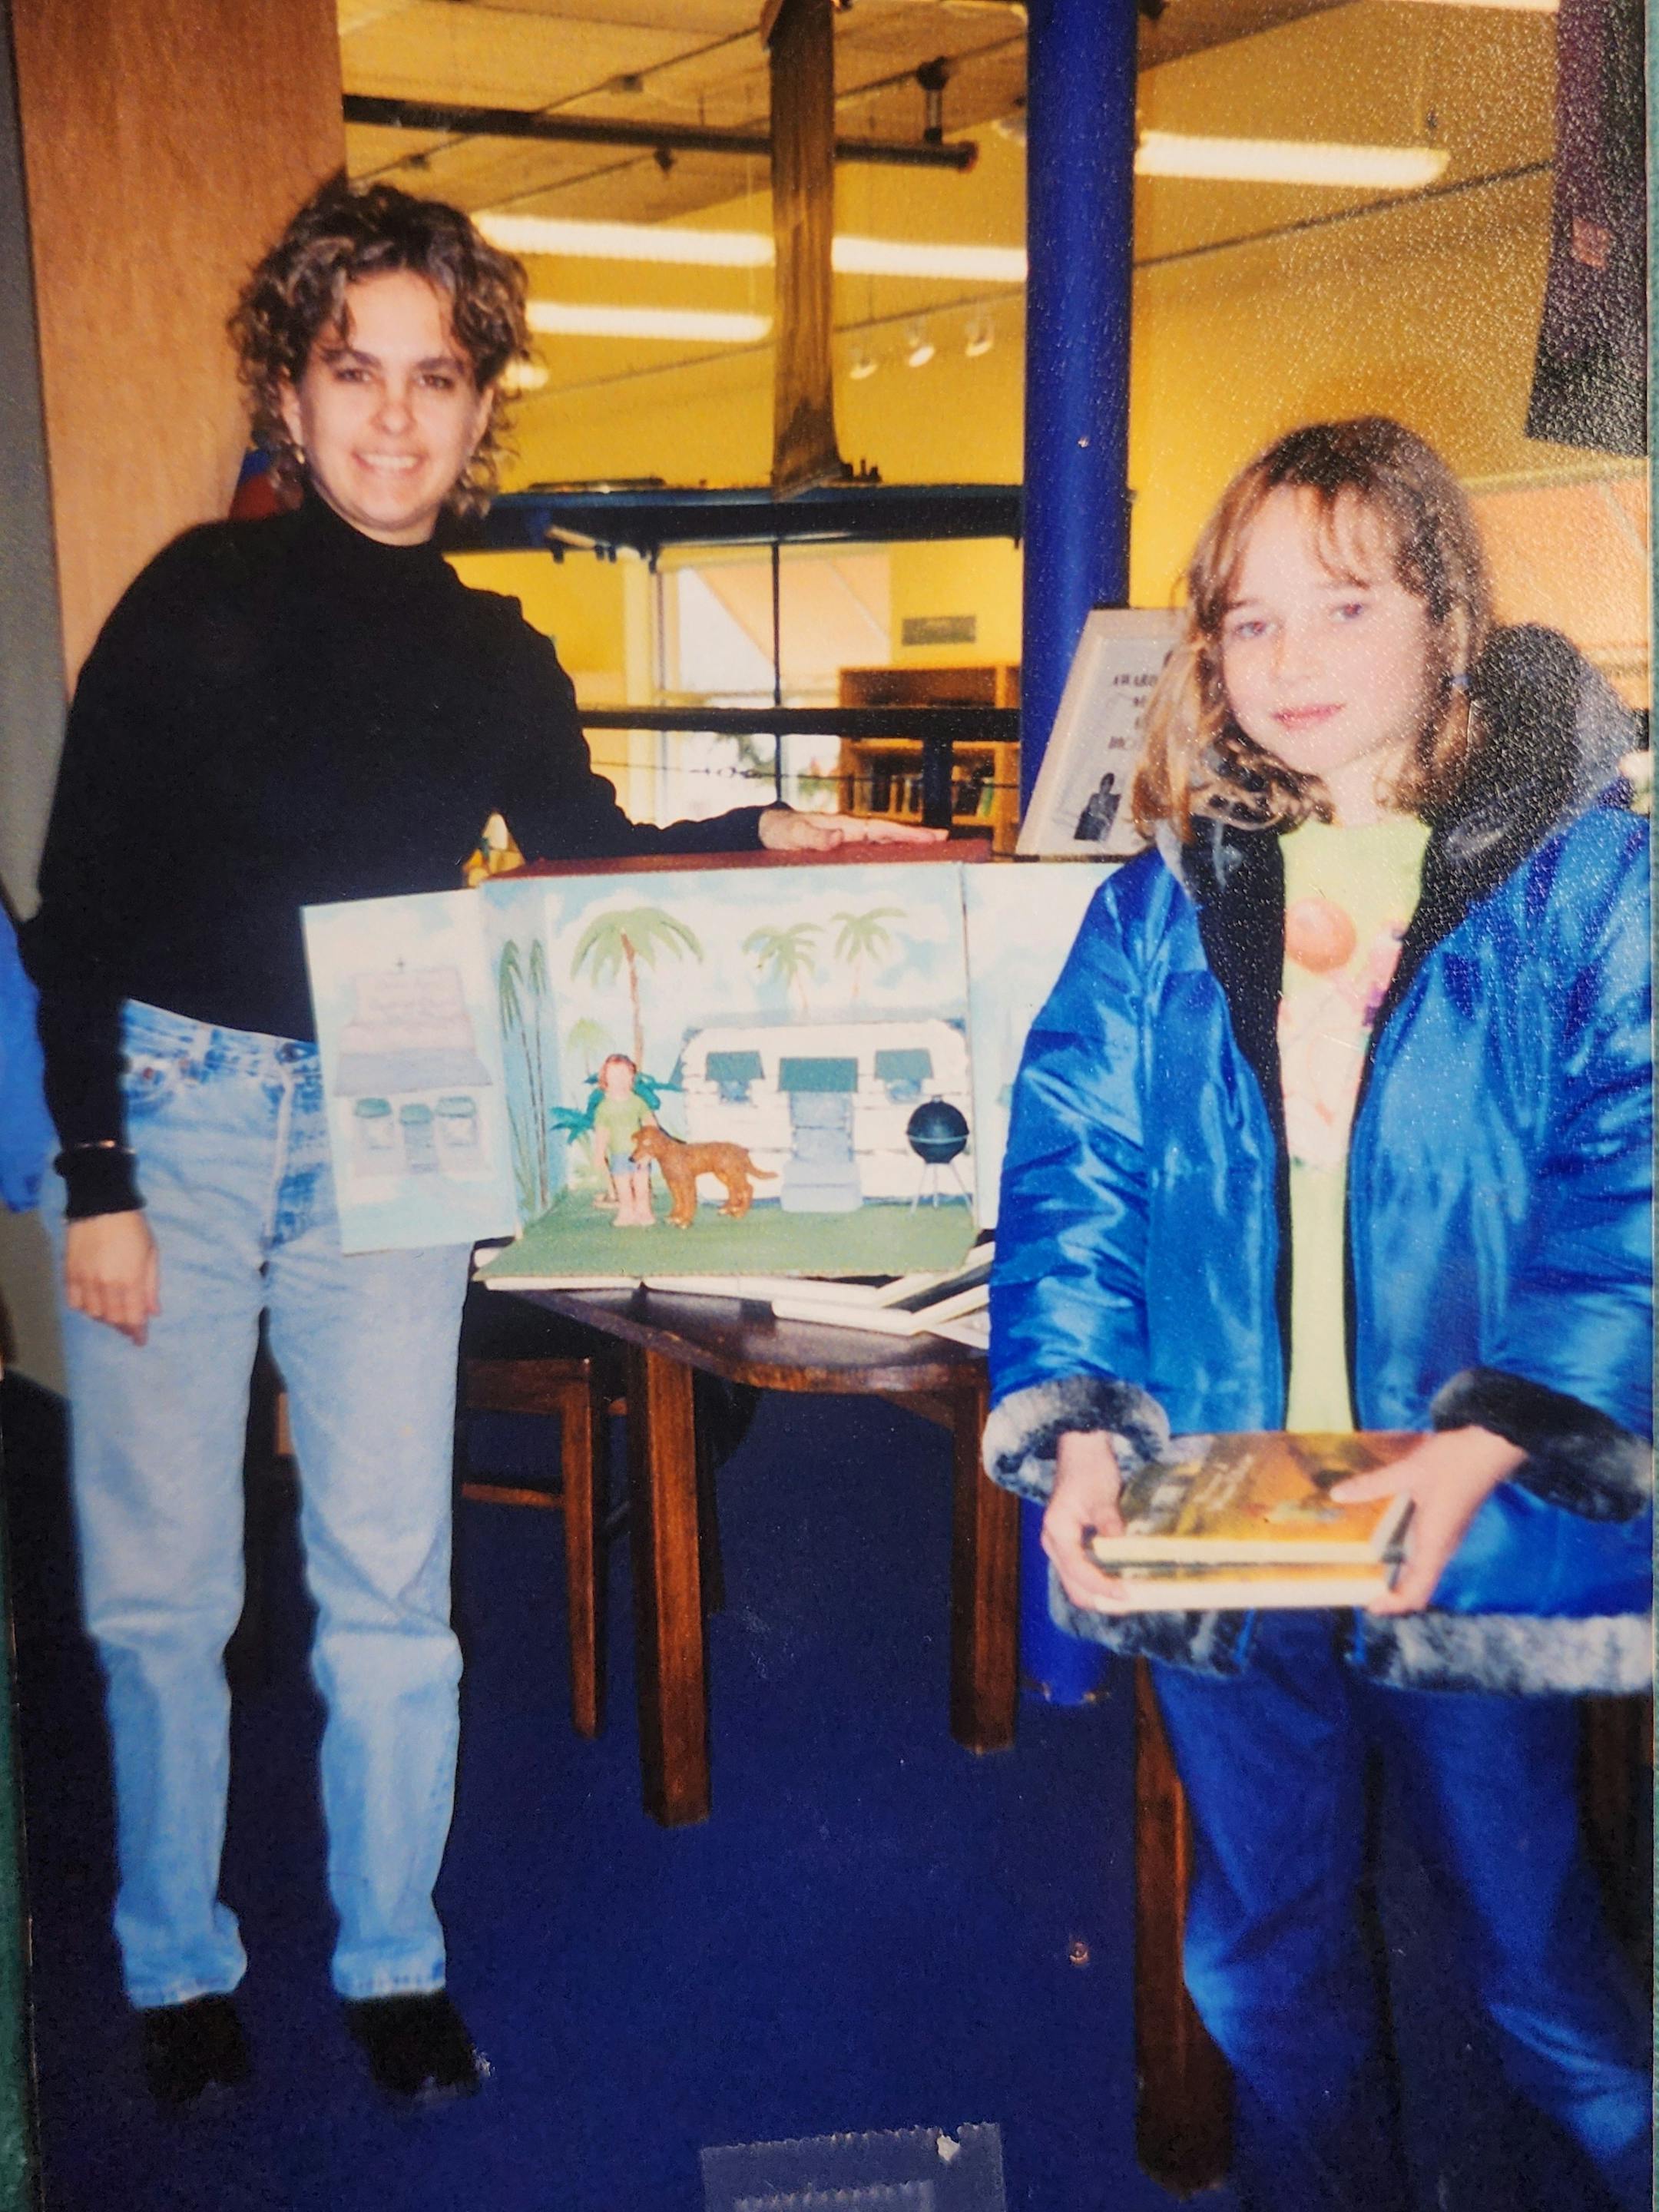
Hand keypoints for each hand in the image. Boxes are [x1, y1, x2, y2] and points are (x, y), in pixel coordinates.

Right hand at [63, 1212, 159, 1345]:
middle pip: (113, 1318)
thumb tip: (153, 1312)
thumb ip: (151, 1285)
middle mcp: (106, 1286)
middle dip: (123, 1326)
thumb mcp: (151, 1254)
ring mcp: (86, 1281)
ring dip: (104, 1318)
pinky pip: (74, 1302)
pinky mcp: (69, 1274)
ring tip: (112, 1313)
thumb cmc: (133, 1228)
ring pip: (93, 1313)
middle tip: (129, 1326)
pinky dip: (84, 1307)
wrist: (100, 1206)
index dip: (137, 1332)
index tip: (140, 1340)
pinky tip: (92, 1303)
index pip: (133, 1317)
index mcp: (130, 1281)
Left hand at [756, 807, 948, 852]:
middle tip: (945, 842)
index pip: (881, 829)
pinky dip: (888, 860)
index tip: (931, 837)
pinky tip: (900, 869)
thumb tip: (840, 836)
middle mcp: (851, 833)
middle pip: (890, 835)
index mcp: (844, 826)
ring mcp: (848, 844)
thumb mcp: (792, 836)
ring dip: (906, 850)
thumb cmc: (779, 832)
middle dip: (916, 839)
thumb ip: (813, 837)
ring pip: (883, 846)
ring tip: (933, 855)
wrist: (767, 833)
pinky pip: (870, 857)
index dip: (906, 834)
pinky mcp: (842, 855)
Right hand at [1042, 1430, 1135, 1613]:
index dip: (1103, 1586)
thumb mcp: (1102, 1496)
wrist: (1081, 1451)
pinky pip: (1082, 1573)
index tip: (1127, 1593)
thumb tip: (1123, 1551)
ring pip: (1076, 1584)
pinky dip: (1100, 1582)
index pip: (1078, 1571)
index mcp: (1057, 1531)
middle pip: (1073, 1587)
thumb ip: (1109, 1524)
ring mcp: (1060, 1546)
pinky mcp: (1071, 1545)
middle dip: (1101, 1599)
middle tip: (1131, 1601)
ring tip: (1129, 1596)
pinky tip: (1120, 1580)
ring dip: (1101, 1595)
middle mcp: (1053, 1544)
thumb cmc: (1090, 1469)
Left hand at [1329, 1426, 1524, 1613]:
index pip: (1417, 1592)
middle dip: (1391, 1592)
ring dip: (1398, 1574)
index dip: (1393, 1605)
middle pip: (1419, 1585)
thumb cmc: (1454, 1461)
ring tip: (1366, 1564)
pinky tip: (1386, 1537)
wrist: (1493, 1445)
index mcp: (1434, 1543)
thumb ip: (1373, 1484)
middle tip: (1358, 1583)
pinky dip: (1406, 1555)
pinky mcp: (1450, 1523)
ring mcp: (1449, 1535)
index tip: (1368, 1603)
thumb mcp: (1408, 1470)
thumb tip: (1337, 1494)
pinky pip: (1427, 1551)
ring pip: (1423, 1569)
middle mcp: (1443, 1546)